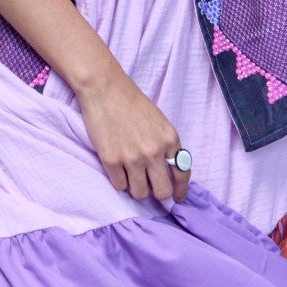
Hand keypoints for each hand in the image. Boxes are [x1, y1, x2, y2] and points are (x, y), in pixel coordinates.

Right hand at [73, 65, 192, 203]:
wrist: (104, 89)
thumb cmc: (131, 103)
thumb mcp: (159, 122)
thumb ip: (165, 146)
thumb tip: (167, 172)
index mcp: (170, 140)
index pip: (182, 174)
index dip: (180, 190)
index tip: (177, 198)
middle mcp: (154, 152)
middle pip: (162, 192)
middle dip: (158, 194)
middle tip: (151, 189)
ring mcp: (132, 158)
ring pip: (140, 193)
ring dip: (137, 189)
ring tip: (132, 178)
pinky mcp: (111, 160)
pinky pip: (120, 186)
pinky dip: (120, 182)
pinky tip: (118, 170)